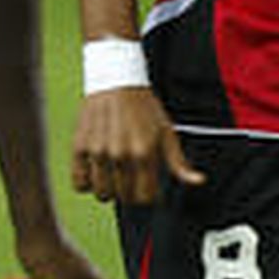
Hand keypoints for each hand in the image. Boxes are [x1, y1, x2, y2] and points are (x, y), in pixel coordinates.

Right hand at [70, 85, 205, 205]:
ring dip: (108, 191)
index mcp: (145, 152)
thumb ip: (179, 162)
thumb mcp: (167, 132)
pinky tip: (95, 174)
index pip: (145, 197)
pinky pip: (80, 183)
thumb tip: (198, 181)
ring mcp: (98, 151)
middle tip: (130, 180)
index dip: (147, 196)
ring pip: (102, 193)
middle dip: (129, 193)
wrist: (116, 81)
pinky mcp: (80, 147)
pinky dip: (86, 184)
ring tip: (113, 177)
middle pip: (124, 197)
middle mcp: (121, 153)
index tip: (146, 187)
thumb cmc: (144, 108)